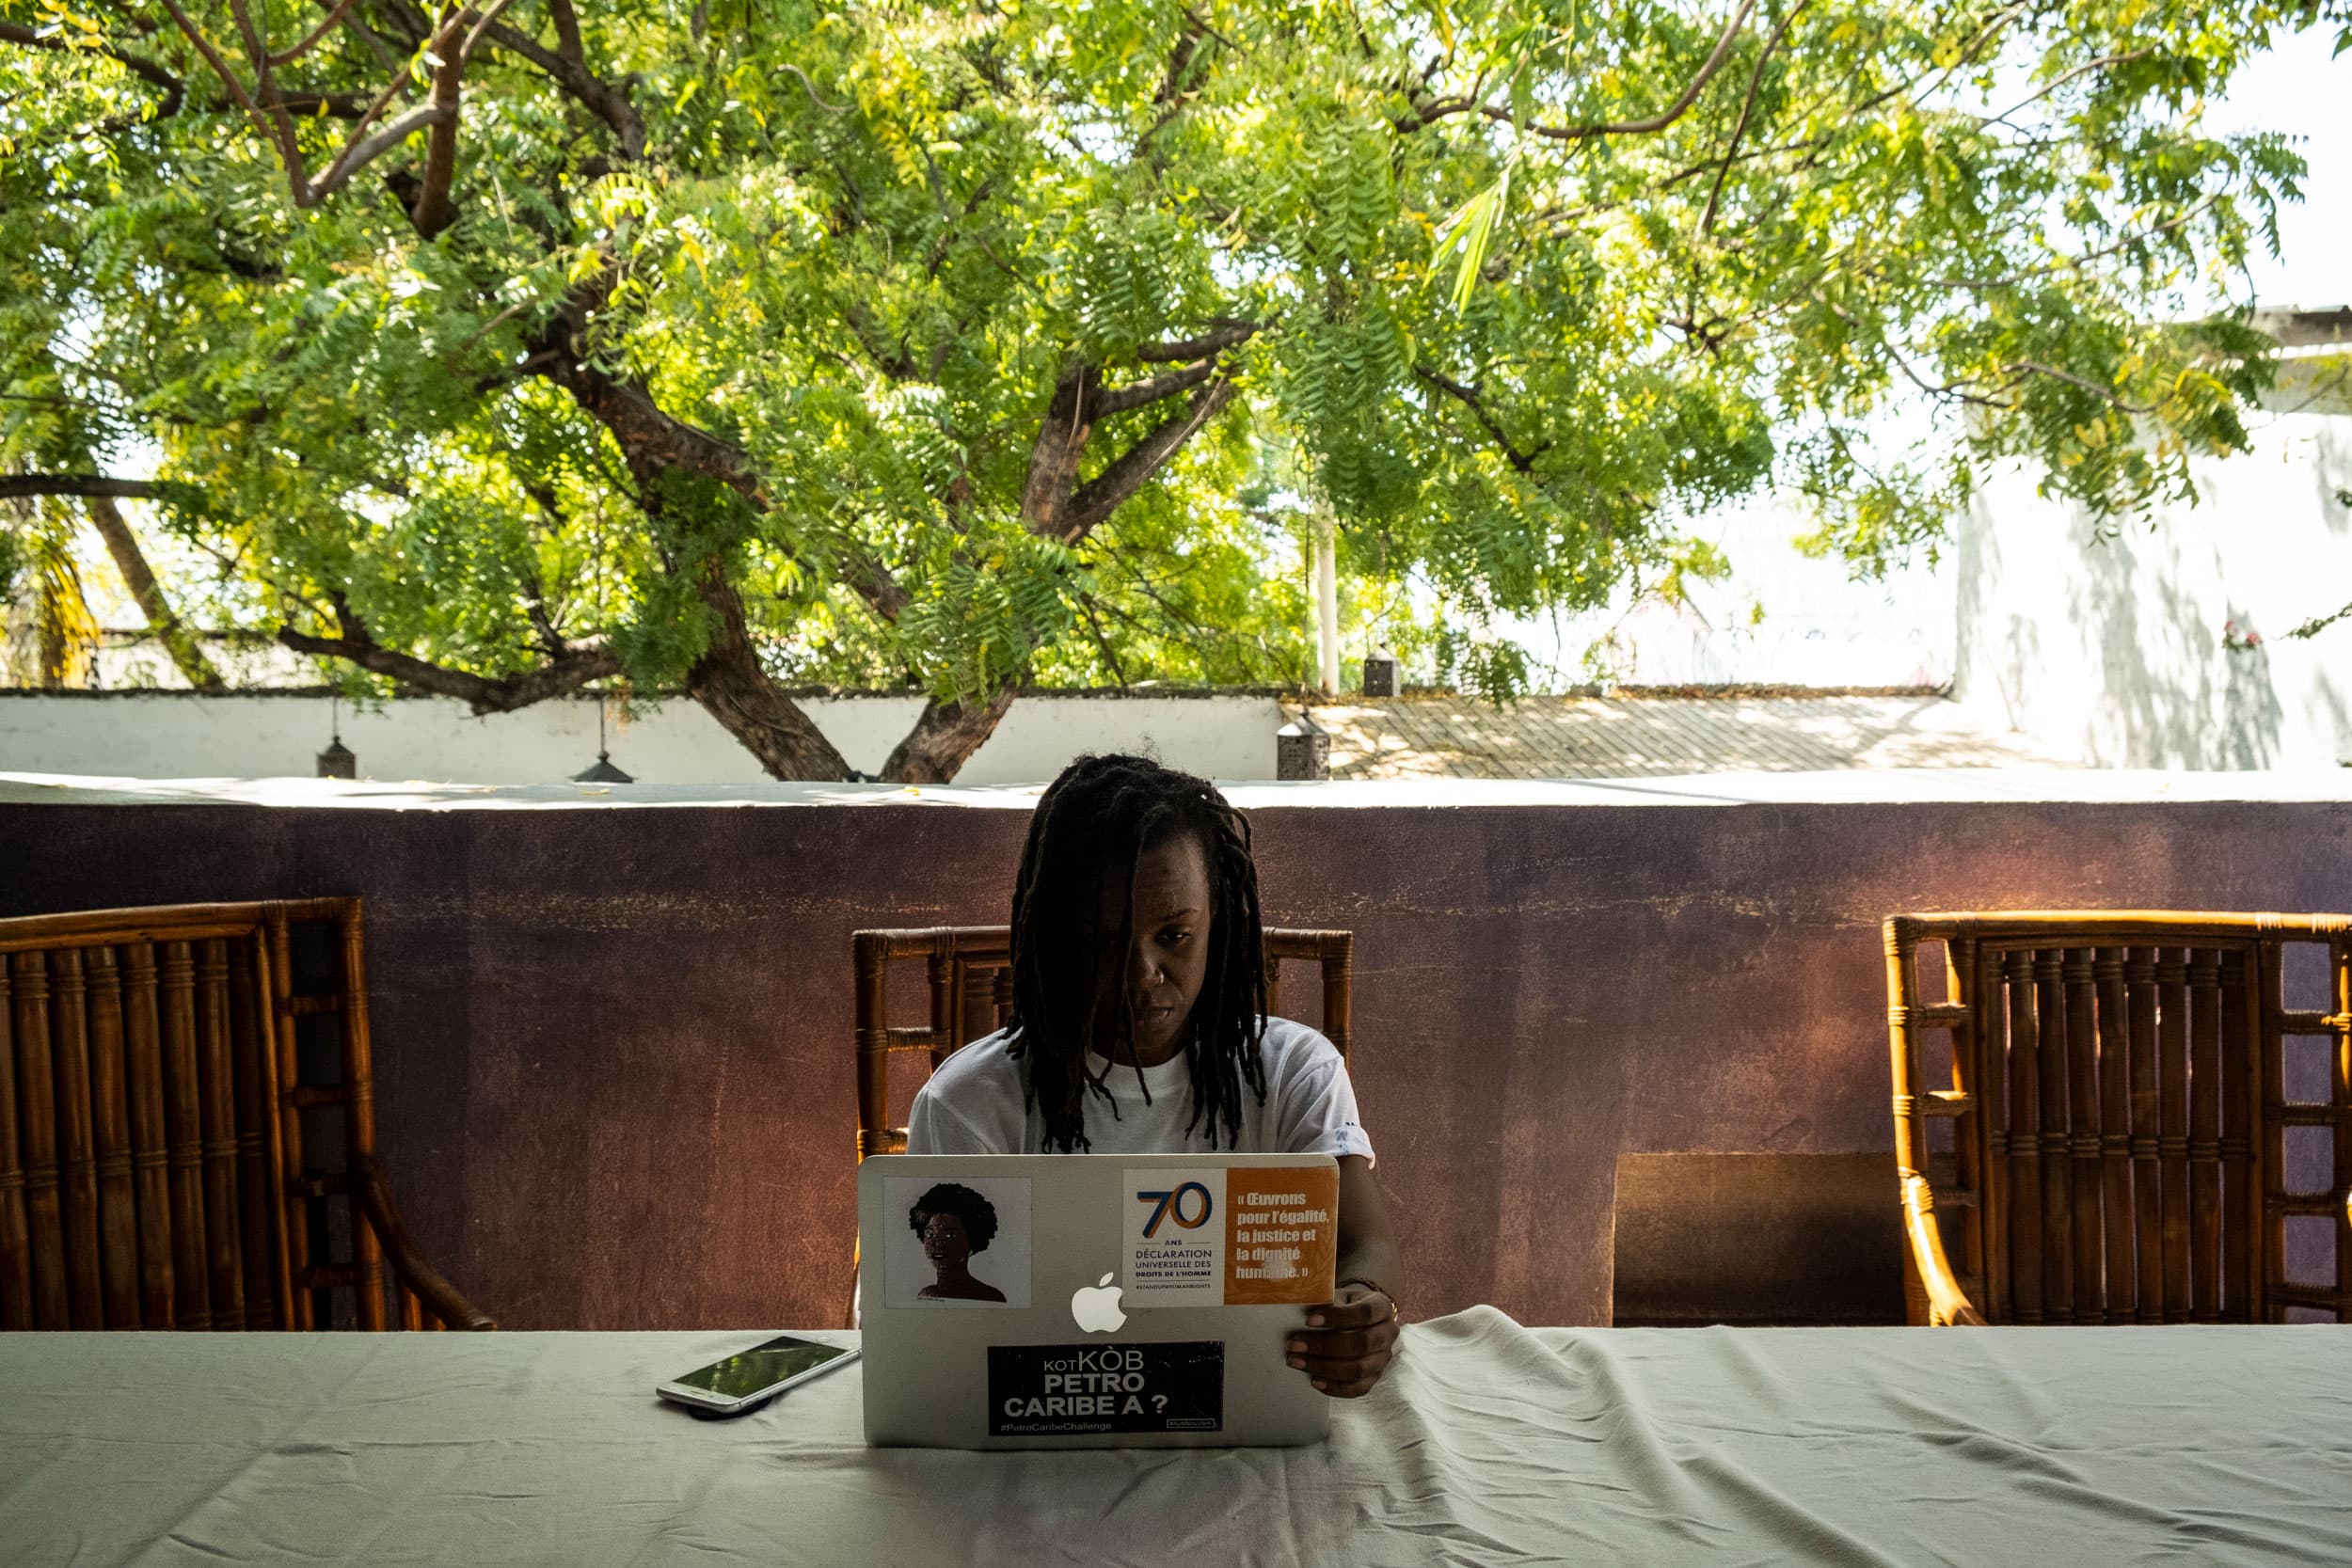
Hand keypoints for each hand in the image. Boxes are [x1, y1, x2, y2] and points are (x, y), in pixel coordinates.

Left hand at [1284, 1282, 1398, 1398]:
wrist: (1361, 1318)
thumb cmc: (1346, 1305)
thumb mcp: (1340, 1296)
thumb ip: (1327, 1303)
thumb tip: (1303, 1313)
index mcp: (1382, 1307)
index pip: (1364, 1313)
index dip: (1337, 1317)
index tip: (1308, 1320)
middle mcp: (1388, 1333)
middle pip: (1362, 1344)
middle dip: (1324, 1346)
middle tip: (1294, 1345)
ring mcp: (1384, 1358)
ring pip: (1358, 1369)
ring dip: (1324, 1368)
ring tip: (1297, 1362)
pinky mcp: (1375, 1377)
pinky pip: (1358, 1389)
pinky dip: (1335, 1387)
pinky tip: (1314, 1380)